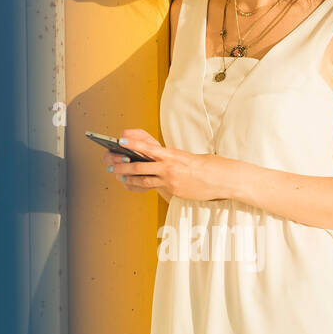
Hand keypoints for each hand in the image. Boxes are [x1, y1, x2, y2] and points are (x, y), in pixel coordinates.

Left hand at [104, 128, 232, 201]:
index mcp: (172, 155)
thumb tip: (157, 160)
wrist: (222, 179)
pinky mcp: (173, 192)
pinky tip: (131, 185)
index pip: (148, 148)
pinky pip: (153, 188)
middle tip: (110, 166)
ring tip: (117, 176)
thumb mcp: (188, 157)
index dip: (132, 144)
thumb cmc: (207, 165)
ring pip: (143, 180)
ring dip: (127, 178)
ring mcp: (170, 181)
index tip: (120, 141)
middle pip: (140, 167)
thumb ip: (171, 158)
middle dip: (122, 166)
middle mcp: (169, 167)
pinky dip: (140, 186)